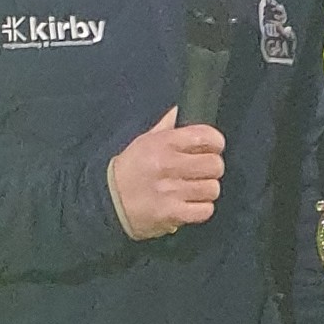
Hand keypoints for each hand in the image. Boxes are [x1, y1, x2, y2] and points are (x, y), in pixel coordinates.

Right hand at [108, 108, 225, 241]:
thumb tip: (182, 108)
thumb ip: (167, 125)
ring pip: (212, 189)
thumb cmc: (130, 170)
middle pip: (215, 164)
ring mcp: (171, 191)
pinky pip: (205, 210)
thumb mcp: (144, 141)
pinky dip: (201, 209)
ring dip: (207, 191)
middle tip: (203, 172)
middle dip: (213, 168)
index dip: (216, 142)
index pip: (206, 136)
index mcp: (164, 143)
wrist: (107, 202)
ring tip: (194, 190)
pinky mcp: (172, 214)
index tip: (213, 148)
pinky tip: (190, 205)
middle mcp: (168, 165)